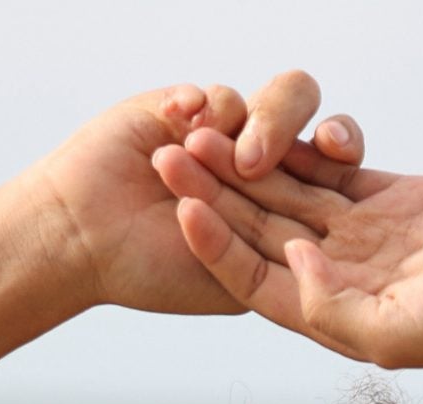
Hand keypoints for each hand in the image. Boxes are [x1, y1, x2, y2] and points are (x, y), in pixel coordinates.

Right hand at [33, 77, 368, 320]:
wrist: (79, 240)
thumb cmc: (147, 273)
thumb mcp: (230, 289)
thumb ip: (280, 270)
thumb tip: (332, 257)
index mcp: (274, 207)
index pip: (328, 168)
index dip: (343, 149)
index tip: (339, 150)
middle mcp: (253, 167)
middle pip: (303, 118)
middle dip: (294, 120)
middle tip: (277, 137)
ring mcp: (218, 136)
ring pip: (260, 102)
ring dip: (241, 121)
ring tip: (198, 145)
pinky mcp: (181, 110)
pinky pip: (211, 94)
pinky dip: (200, 102)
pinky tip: (182, 116)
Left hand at [151, 97, 422, 369]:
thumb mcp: (399, 332)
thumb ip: (335, 308)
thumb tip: (289, 265)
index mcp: (330, 318)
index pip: (254, 280)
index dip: (214, 244)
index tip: (180, 205)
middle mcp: (334, 280)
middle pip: (258, 233)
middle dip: (212, 196)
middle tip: (166, 155)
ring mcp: (356, 238)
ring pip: (284, 195)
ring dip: (240, 165)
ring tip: (197, 129)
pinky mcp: (382, 200)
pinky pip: (324, 170)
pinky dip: (290, 146)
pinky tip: (251, 119)